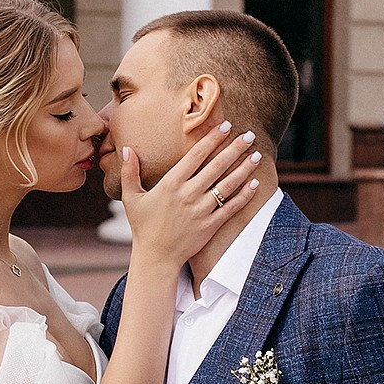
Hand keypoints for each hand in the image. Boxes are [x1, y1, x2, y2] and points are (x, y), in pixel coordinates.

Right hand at [118, 122, 263, 270]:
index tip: (226, 126)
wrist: (156, 257)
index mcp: (171, 184)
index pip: (196, 155)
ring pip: (228, 185)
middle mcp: (188, 195)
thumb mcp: (131, 198)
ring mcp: (201, 211)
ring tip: (257, 155)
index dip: (212, 139)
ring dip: (244, 169)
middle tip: (249, 135)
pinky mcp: (210, 226)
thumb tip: (127, 148)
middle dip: (235, 149)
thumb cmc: (143, 226)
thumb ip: (129, 172)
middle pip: (217, 166)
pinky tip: (255, 183)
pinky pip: (231, 208)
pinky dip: (244, 196)